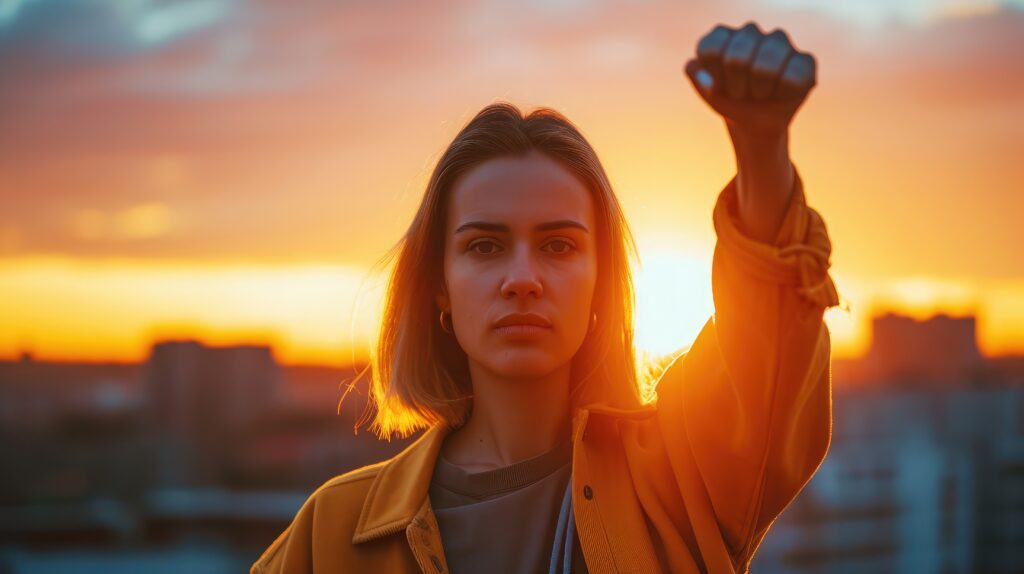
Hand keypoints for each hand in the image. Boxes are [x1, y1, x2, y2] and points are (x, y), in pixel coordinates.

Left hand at [684, 22, 815, 138]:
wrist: (753, 123)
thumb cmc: (729, 101)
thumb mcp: (708, 92)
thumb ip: (696, 76)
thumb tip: (695, 65)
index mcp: (722, 36)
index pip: (711, 50)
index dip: (713, 78)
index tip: (718, 86)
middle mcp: (750, 32)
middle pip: (737, 59)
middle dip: (736, 87)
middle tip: (740, 93)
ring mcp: (778, 42)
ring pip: (766, 67)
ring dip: (758, 91)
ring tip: (759, 93)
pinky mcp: (805, 60)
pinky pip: (792, 78)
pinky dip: (782, 95)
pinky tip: (780, 93)